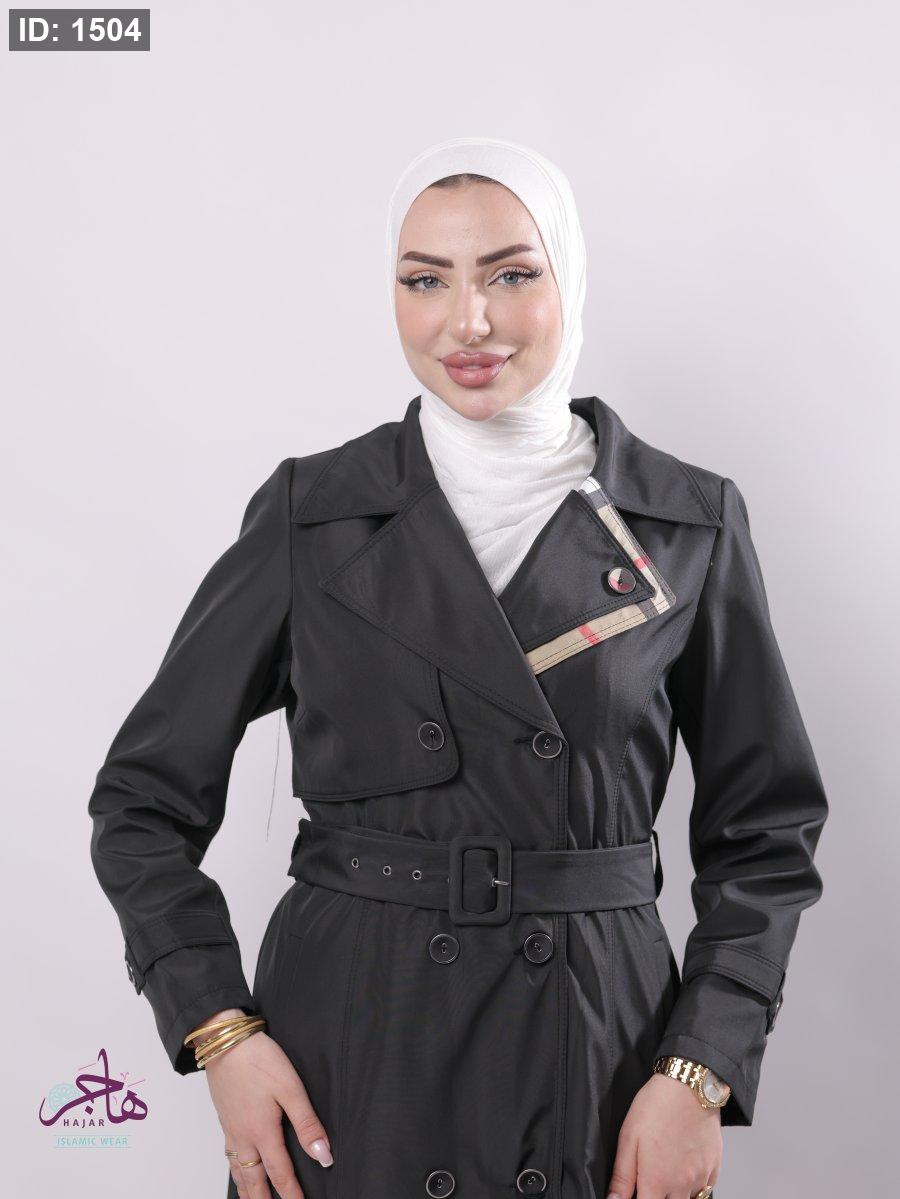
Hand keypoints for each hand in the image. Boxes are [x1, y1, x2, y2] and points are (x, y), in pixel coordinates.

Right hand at [197, 1009, 332, 1197]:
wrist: (224, 1042)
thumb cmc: (258, 1060)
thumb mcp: (290, 1088)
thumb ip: (307, 1123)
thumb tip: (323, 1155)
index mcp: (262, 1132)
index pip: (280, 1173)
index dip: (292, 1194)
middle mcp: (244, 1136)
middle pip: (254, 1180)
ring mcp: (231, 1128)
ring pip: (238, 1170)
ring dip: (247, 1191)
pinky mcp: (225, 1118)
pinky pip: (229, 1155)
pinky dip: (235, 1171)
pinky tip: (238, 1167)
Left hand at [606, 1072, 721, 1198]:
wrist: (690, 1086)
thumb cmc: (657, 1106)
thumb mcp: (628, 1137)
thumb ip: (622, 1176)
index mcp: (656, 1181)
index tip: (637, 1191)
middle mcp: (681, 1185)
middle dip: (658, 1196)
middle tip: (650, 1179)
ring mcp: (700, 1178)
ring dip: (675, 1194)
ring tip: (666, 1170)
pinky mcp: (714, 1169)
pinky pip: (704, 1189)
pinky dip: (693, 1186)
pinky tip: (683, 1167)